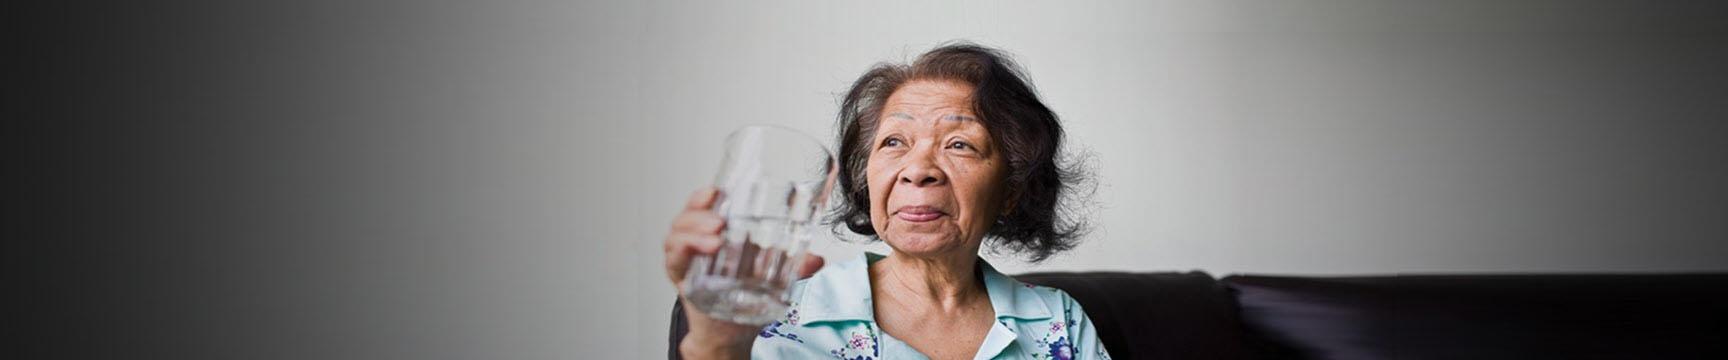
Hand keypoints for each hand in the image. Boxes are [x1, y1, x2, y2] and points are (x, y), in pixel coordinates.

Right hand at [664, 187, 825, 358]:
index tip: (717, 191)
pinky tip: (697, 253)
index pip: (706, 205)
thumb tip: (818, 260)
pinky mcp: (683, 279)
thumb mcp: (774, 274)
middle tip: (719, 222)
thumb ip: (796, 265)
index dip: (706, 195)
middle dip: (699, 214)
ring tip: (713, 239)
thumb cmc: (746, 295)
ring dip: (693, 234)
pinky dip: (682, 252)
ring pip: (677, 235)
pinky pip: (674, 261)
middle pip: (687, 216)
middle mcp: (698, 241)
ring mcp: (689, 259)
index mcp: (718, 232)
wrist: (731, 330)